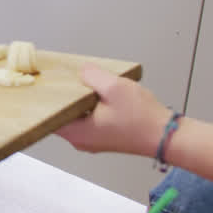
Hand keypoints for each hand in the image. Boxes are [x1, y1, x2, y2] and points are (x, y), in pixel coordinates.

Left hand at [55, 63, 171, 157]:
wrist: (169, 137)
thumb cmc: (143, 119)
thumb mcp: (114, 87)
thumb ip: (92, 76)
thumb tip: (82, 71)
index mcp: (77, 132)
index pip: (47, 115)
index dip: (45, 98)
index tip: (44, 85)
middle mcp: (81, 140)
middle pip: (61, 114)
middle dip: (64, 96)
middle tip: (65, 79)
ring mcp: (93, 141)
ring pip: (76, 116)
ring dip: (79, 100)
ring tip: (84, 84)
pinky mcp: (105, 138)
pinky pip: (89, 119)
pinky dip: (91, 106)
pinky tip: (99, 94)